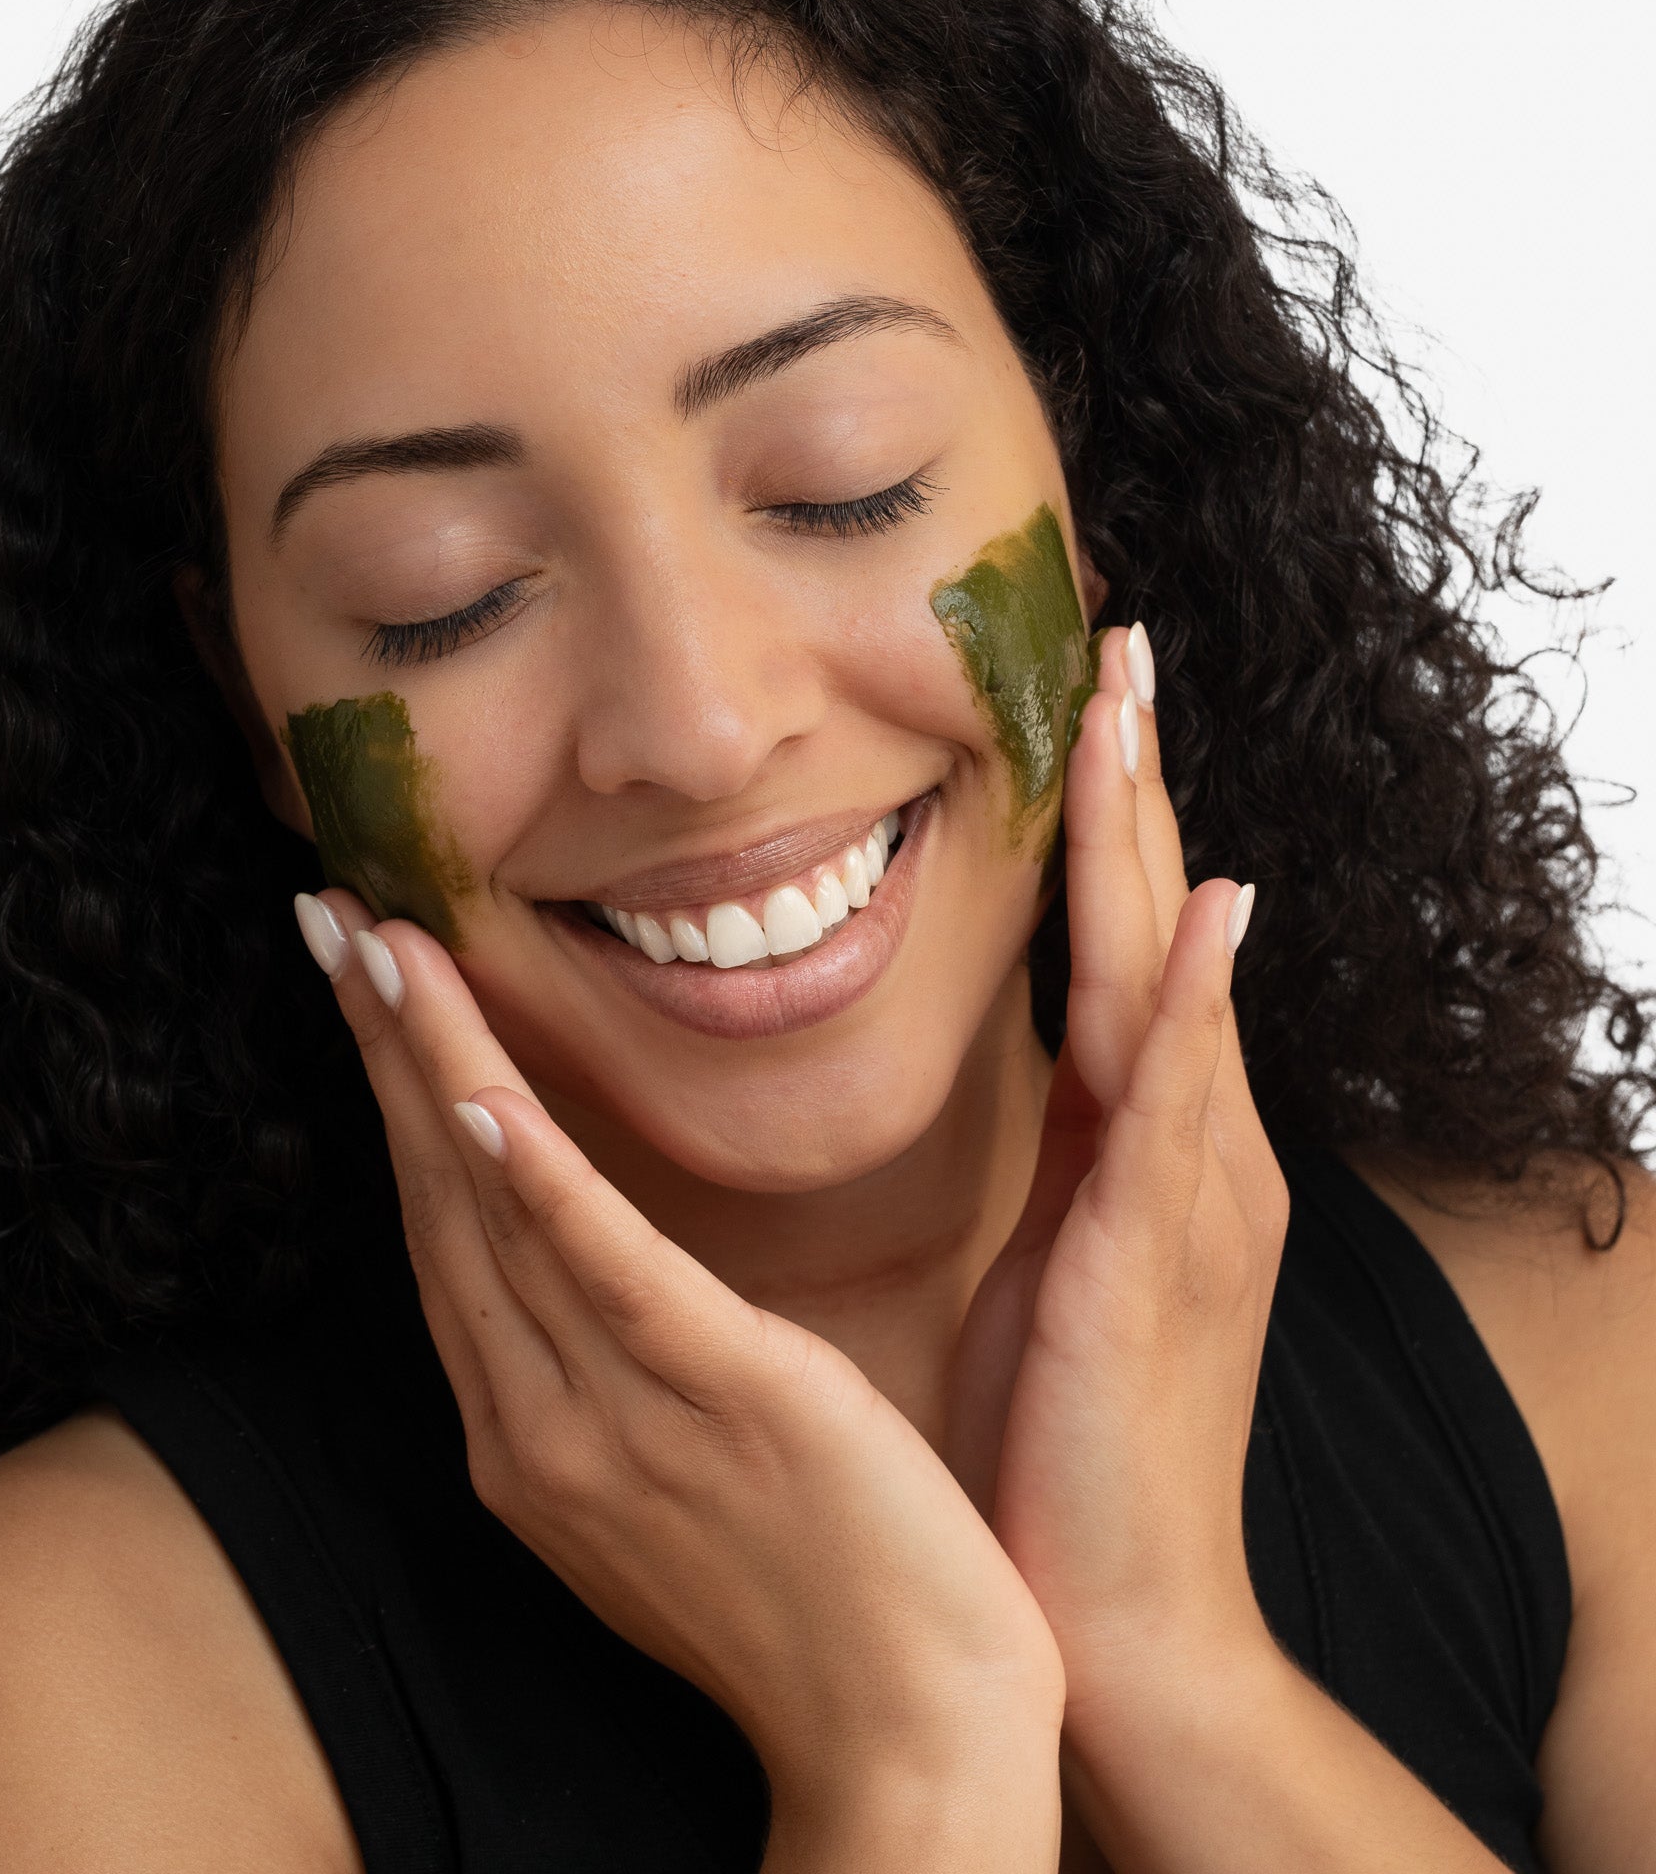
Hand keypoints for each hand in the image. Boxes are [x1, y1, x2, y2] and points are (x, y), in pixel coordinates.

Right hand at [300, 887, 1063, 1868]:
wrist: (906, 1747)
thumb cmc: (809, 1602)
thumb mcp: (668, 1484)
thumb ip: (607, 1377)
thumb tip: (585, 1279)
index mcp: (530, 1436)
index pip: (446, 1234)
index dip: (399, 1100)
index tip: (369, 988)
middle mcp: (538, 1424)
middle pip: (439, 1201)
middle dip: (381, 1051)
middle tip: (331, 920)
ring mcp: (616, 1417)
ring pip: (496, 1211)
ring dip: (433, 1066)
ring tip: (382, 948)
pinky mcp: (723, 1399)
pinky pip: (608, 1274)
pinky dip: (536, 1182)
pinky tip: (484, 1096)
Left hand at [945, 623, 1289, 1742]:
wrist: (1118, 1617)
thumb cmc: (1063, 1436)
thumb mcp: (1059, 1254)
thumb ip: (1076, 1142)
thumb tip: (1065, 1039)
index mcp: (1158, 1151)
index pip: (1135, 951)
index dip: (1115, 826)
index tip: (1090, 703)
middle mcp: (1195, 1154)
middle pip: (1164, 934)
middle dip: (1139, 788)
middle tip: (1120, 645)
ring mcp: (1190, 1203)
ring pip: (1170, 987)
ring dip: (1152, 845)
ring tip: (1135, 713)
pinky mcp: (1155, 1267)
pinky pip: (1173, 1113)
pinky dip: (1186, 1009)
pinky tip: (1204, 916)